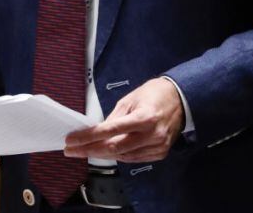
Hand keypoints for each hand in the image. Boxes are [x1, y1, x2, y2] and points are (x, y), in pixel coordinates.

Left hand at [63, 78, 183, 162]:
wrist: (181, 100)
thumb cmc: (154, 94)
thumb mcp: (130, 99)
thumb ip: (114, 117)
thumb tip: (97, 131)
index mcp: (143, 117)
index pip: (109, 131)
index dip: (88, 137)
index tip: (71, 140)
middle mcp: (151, 135)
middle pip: (113, 148)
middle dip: (89, 150)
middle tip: (71, 150)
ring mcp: (157, 146)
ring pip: (122, 156)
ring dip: (101, 154)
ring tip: (84, 150)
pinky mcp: (160, 153)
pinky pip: (133, 158)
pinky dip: (118, 155)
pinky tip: (106, 151)